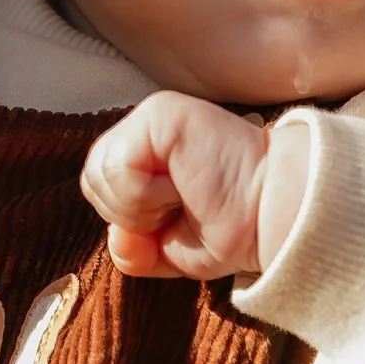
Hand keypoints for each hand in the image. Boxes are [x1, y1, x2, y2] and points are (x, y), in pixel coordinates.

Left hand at [82, 91, 274, 280]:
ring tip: (183, 197)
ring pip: (101, 174)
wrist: (273, 216)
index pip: (98, 189)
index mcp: (145, 153)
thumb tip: (118, 238)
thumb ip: (133, 250)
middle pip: (92, 180)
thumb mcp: (170, 250)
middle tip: (179, 208)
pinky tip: (182, 187)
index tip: (174, 220)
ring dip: (141, 206)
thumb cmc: (233, 227)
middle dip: (130, 214)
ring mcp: (152, 116)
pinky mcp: (161, 113)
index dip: (127, 221)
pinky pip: (118, 168)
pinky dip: (146, 195)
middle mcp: (145, 129)